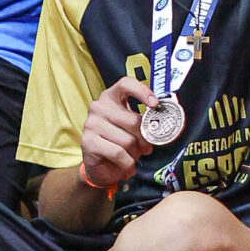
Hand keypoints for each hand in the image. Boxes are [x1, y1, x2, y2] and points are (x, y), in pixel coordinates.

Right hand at [78, 76, 152, 191]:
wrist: (100, 167)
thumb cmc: (119, 142)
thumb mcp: (132, 128)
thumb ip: (143, 120)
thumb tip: (162, 122)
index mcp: (111, 96)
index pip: (126, 84)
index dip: (142, 91)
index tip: (155, 104)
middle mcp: (98, 107)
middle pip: (133, 120)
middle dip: (144, 138)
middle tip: (147, 147)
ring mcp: (91, 124)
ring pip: (127, 140)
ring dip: (134, 153)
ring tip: (132, 156)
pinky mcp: (87, 142)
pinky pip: (118, 153)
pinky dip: (127, 163)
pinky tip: (126, 166)